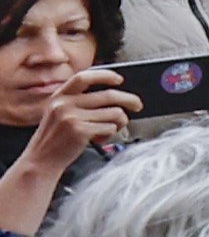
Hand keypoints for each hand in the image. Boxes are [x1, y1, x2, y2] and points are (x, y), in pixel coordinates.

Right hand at [19, 79, 134, 175]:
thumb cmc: (55, 138)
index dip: (105, 75)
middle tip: (138, 105)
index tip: (119, 79)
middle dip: (130, 99)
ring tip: (112, 128)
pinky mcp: (80, 131)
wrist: (41, 161)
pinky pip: (110, 128)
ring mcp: (71, 118)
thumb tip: (113, 94)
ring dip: (120, 122)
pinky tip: (100, 138)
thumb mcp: (58, 113)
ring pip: (114, 113)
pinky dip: (110, 134)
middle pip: (108, 95)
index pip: (84, 77)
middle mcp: (64, 104)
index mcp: (59, 96)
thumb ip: (77, 101)